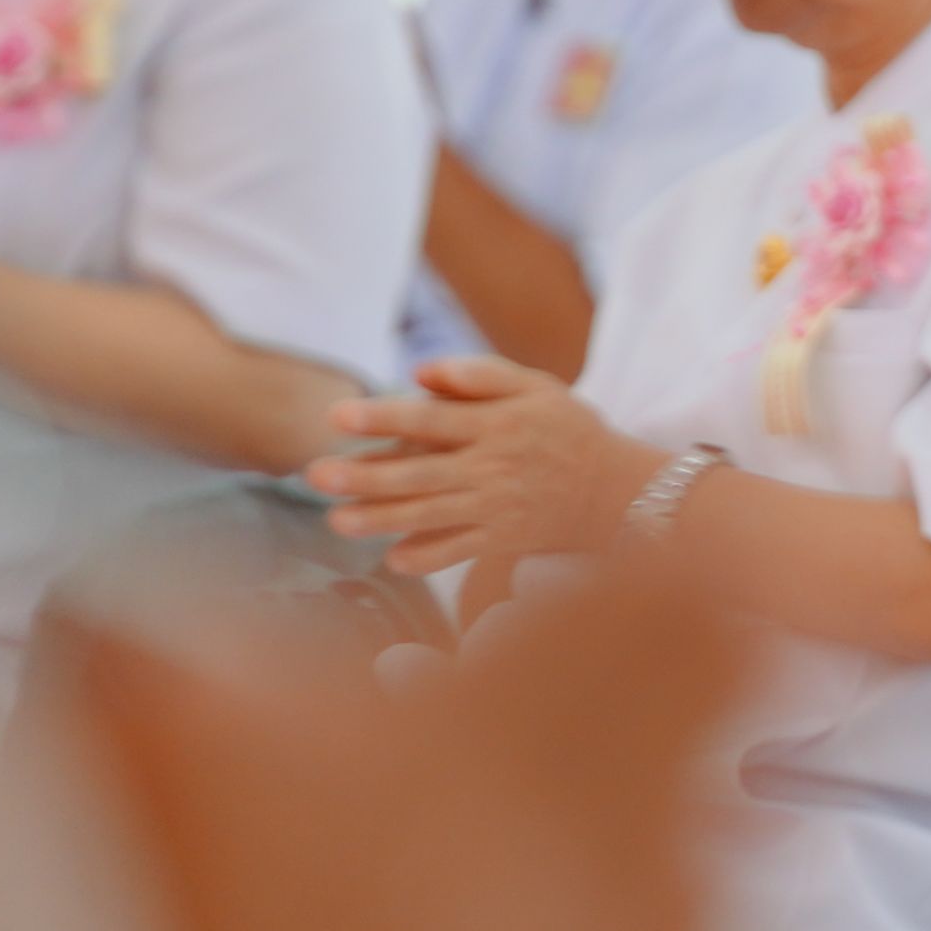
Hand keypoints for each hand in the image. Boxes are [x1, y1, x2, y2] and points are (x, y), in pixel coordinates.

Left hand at [308, 357, 666, 574]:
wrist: (616, 490)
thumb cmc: (565, 428)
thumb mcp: (535, 386)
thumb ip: (479, 374)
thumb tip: (419, 373)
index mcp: (496, 425)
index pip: (429, 420)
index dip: (382, 418)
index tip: (337, 415)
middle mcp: (492, 468)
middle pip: (418, 474)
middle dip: (364, 477)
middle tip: (314, 475)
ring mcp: (496, 508)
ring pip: (429, 517)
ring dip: (379, 520)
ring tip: (336, 521)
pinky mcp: (502, 540)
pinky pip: (458, 552)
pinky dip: (426, 558)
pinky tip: (391, 557)